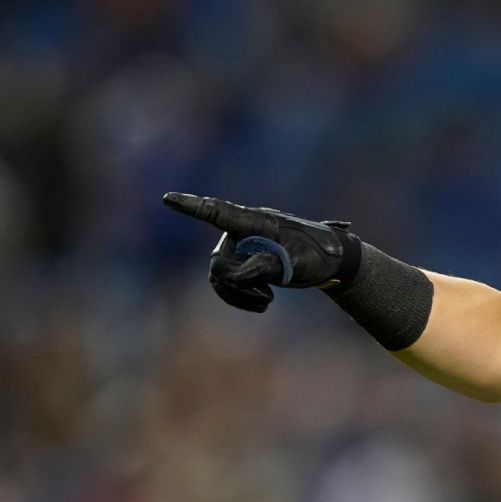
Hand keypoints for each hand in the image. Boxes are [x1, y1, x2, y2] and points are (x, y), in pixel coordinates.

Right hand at [162, 192, 361, 311]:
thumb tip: (238, 275)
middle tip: (268, 297)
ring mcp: (241, 247)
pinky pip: (225, 283)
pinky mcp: (243, 262)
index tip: (168, 198)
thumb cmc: (319, 255)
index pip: (219, 212)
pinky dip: (239, 296)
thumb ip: (267, 266)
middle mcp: (242, 231)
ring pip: (219, 275)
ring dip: (239, 293)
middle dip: (237, 283)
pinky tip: (263, 303)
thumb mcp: (299, 263)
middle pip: (219, 260)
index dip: (192, 206)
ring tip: (268, 301)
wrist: (331, 261)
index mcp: (258, 222)